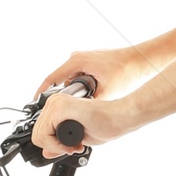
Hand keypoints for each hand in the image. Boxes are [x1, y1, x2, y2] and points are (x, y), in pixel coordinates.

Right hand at [30, 47, 145, 101]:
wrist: (140, 60)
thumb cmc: (126, 71)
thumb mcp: (106, 93)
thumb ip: (89, 103)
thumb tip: (78, 116)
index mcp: (76, 62)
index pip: (50, 79)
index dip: (41, 93)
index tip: (34, 104)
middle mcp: (77, 59)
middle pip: (60, 82)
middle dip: (60, 97)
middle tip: (59, 112)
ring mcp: (84, 60)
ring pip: (70, 81)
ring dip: (72, 93)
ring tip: (77, 106)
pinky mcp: (90, 64)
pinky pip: (79, 78)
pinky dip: (80, 88)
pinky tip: (87, 99)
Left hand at [31, 92, 138, 158]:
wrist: (118, 118)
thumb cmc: (104, 124)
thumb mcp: (75, 138)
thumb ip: (59, 144)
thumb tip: (45, 153)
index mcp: (56, 105)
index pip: (39, 132)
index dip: (53, 145)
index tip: (71, 146)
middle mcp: (54, 101)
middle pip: (36, 135)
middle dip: (54, 147)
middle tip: (73, 147)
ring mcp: (56, 103)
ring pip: (39, 136)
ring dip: (57, 147)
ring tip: (75, 145)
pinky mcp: (60, 108)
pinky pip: (45, 134)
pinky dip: (58, 145)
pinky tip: (73, 143)